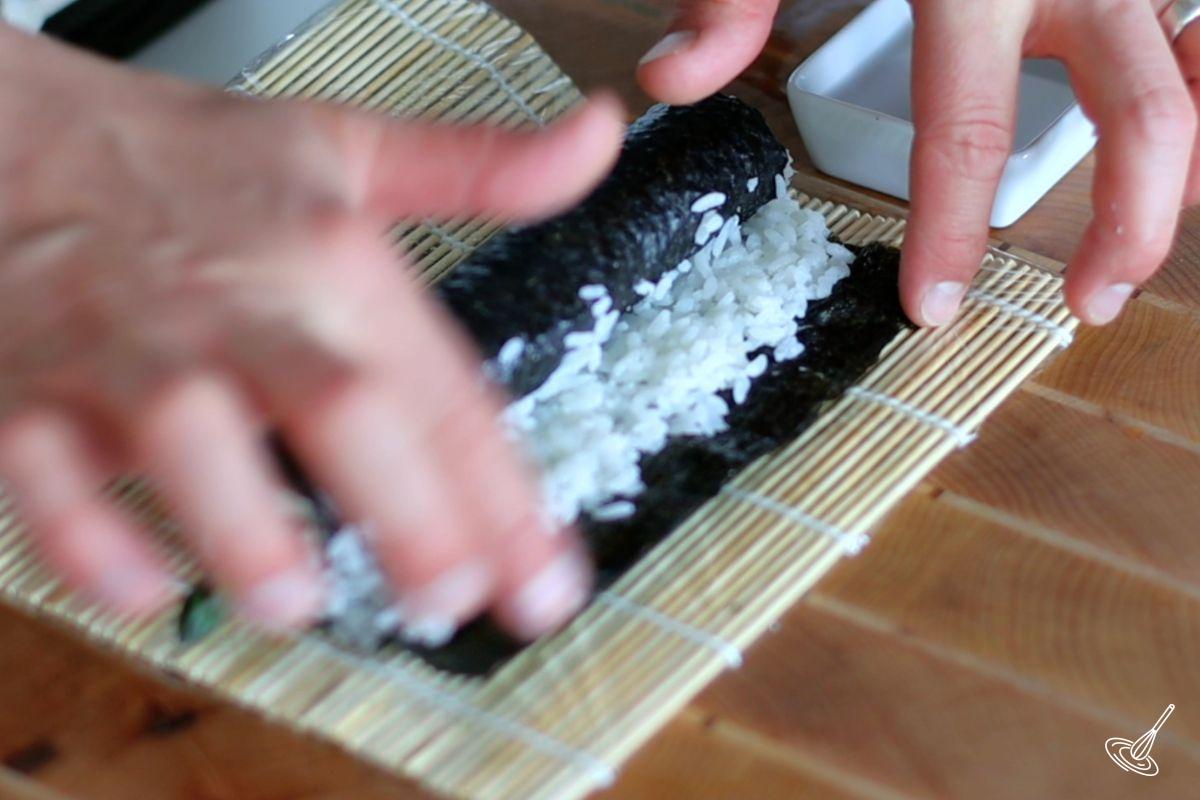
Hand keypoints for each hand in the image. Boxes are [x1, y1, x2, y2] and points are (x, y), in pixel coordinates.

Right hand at [0, 26, 623, 638]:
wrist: (8, 133)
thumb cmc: (185, 161)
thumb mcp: (350, 145)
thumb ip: (484, 166)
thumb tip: (598, 141)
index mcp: (333, 261)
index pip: (442, 390)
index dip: (506, 494)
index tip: (549, 581)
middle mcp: (244, 310)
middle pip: (340, 409)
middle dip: (406, 513)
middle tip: (451, 598)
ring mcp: (130, 354)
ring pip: (191, 445)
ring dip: (246, 531)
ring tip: (295, 604)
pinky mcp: (29, 392)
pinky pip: (48, 478)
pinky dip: (91, 540)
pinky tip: (147, 589)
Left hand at [639, 0, 1195, 327]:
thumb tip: (667, 82)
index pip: (964, 131)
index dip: (950, 233)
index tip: (933, 307)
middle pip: (1142, 116)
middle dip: (1124, 226)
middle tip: (1084, 304)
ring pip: (1197, 73)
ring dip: (1187, 169)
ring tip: (1140, 244)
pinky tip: (1178, 127)